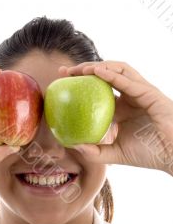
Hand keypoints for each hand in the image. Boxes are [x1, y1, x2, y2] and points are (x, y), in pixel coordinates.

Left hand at [58, 61, 172, 175]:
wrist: (172, 157)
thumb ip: (95, 152)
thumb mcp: (115, 154)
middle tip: (63, 72)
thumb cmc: (148, 155)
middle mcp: (129, 97)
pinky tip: (96, 71)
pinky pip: (129, 80)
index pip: (98, 92)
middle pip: (105, 76)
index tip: (61, 86)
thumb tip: (73, 145)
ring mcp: (140, 93)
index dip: (81, 86)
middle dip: (84, 70)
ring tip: (79, 69)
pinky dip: (112, 74)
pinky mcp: (149, 93)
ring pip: (118, 71)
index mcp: (122, 109)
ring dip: (97, 66)